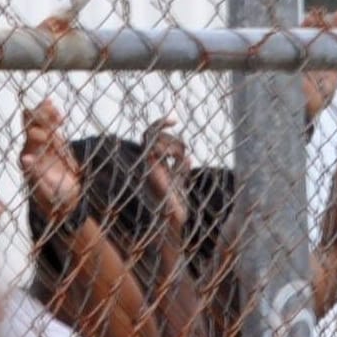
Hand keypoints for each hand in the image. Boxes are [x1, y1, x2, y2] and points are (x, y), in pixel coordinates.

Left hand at [20, 100, 82, 221]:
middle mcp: (32, 148)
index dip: (35, 129)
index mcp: (27, 157)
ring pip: (43, 123)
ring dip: (47, 114)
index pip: (28, 137)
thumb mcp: (45, 189)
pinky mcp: (56, 144)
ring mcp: (44, 145)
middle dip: (40, 116)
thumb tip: (25, 159)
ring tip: (52, 105)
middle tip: (50, 109)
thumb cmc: (54, 198)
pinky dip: (55, 118)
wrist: (65, 202)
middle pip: (32, 125)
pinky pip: (54, 128)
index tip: (45, 127)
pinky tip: (57, 110)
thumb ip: (36, 173)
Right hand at [142, 117, 190, 234]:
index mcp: (153, 161)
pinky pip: (154, 149)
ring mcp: (147, 164)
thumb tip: (189, 158)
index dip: (161, 123)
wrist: (174, 216)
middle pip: (152, 132)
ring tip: (182, 158)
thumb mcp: (181, 179)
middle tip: (184, 152)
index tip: (175, 120)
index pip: (151, 135)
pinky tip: (180, 161)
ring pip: (153, 138)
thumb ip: (182, 168)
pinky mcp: (150, 169)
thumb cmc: (176, 201)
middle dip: (171, 137)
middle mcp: (147, 160)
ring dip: (172, 144)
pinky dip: (170, 150)